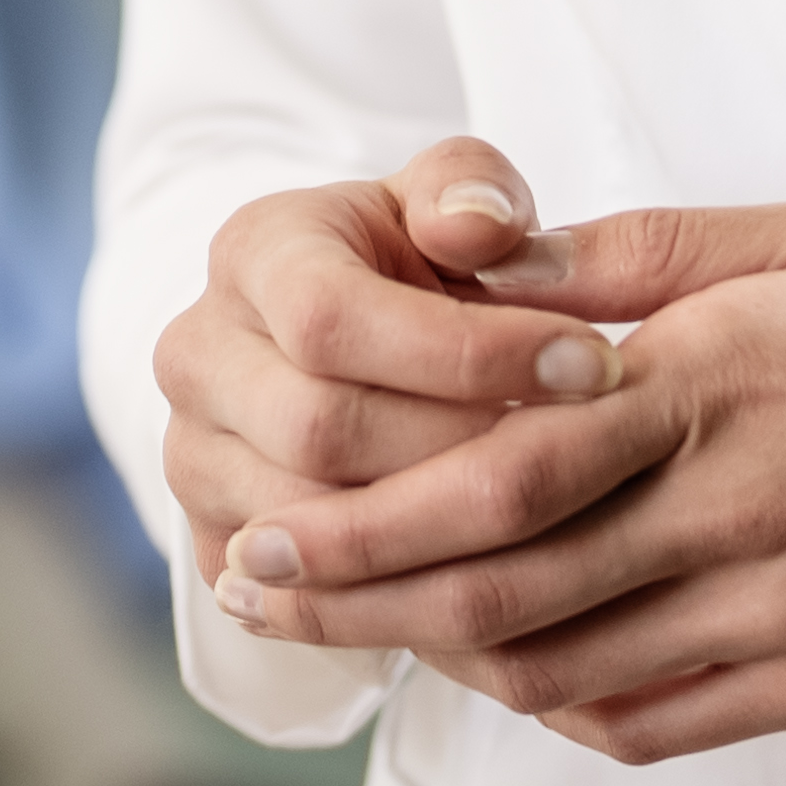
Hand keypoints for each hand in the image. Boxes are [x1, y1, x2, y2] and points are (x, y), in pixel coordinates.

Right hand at [151, 137, 637, 605]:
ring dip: (444, 528)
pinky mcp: (215, 547)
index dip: (468, 350)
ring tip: (558, 508)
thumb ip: (470, 191)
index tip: (594, 365)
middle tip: (591, 450)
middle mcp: (195, 356)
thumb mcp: (451, 206)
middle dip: (464, 446)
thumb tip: (483, 224)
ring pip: (310, 525)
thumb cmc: (421, 270)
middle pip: (317, 430)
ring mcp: (191, 459)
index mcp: (251, 254)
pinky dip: (413, 589)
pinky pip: (308, 595)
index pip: (333, 315)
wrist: (348, 356)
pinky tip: (510, 566)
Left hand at [208, 196, 785, 764]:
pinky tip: (512, 682)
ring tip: (354, 635)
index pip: (506, 460)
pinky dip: (565, 707)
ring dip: (442, 659)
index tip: (273, 515)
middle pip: (506, 584)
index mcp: (729, 383)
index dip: (370, 505)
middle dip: (361, 595)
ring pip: (568, 665)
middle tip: (260, 590)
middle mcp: (742, 510)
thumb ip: (659, 257)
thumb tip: (507, 258)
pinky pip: (661, 719)